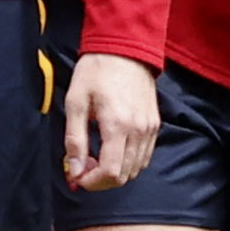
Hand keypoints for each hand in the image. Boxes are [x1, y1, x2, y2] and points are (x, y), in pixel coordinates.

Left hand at [63, 52, 162, 191]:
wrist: (125, 47)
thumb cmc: (96, 71)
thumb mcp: (75, 102)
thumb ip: (74, 140)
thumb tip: (75, 170)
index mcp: (117, 125)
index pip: (111, 172)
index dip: (92, 182)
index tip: (77, 176)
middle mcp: (139, 131)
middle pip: (124, 176)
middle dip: (101, 179)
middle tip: (83, 166)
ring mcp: (150, 128)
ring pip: (136, 169)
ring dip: (115, 172)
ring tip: (96, 158)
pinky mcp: (155, 124)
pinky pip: (144, 156)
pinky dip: (128, 162)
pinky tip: (113, 150)